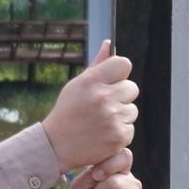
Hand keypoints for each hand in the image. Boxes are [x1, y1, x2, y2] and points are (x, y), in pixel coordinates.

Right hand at [42, 39, 139, 169]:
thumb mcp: (77, 85)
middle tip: (103, 105)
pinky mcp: (118, 137)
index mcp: (91, 81)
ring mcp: (112, 118)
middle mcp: (103, 98)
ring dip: (121, 115)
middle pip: (132, 87)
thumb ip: (97, 65)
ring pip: (132, 110)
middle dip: (121, 96)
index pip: (123, 64)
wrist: (56, 145)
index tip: (112, 82)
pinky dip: (119, 132)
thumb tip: (109, 43)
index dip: (119, 74)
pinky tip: (103, 133)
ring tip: (100, 121)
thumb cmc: (68, 111)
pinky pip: (130, 128)